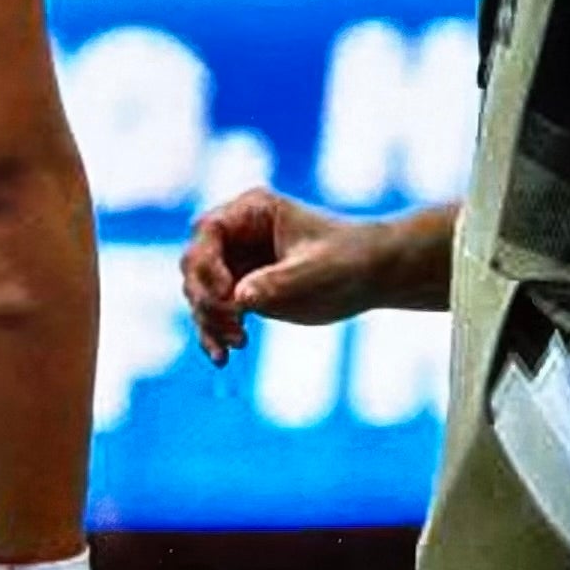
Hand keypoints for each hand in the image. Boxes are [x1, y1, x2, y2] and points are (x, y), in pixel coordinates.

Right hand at [181, 188, 380, 364]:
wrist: (373, 275)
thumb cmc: (350, 260)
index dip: (208, 264)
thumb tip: (239, 298)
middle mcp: (238, 234)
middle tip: (235, 324)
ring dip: (209, 321)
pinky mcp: (243, 292)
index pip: (208, 232)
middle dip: (206, 296)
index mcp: (253, 211)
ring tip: (237, 343)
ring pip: (200, 293)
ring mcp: (238, 263)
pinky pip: (215, 314)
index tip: (229, 294)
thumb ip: (278, 282)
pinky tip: (223, 358)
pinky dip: (214, 334)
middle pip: (196, 264)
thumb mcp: (317, 270)